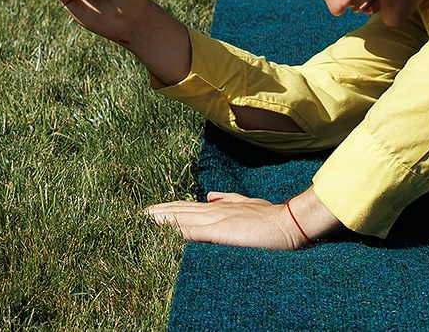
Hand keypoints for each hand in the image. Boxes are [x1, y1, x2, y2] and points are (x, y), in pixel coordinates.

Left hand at [143, 192, 313, 249]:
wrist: (288, 222)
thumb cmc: (271, 218)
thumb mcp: (247, 205)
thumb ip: (229, 200)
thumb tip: (210, 196)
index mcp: (219, 207)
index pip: (187, 208)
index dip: (168, 209)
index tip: (151, 211)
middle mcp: (214, 210)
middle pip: (179, 211)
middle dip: (158, 213)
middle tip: (139, 215)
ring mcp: (216, 220)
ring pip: (181, 218)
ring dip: (161, 220)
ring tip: (144, 221)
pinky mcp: (220, 232)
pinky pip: (193, 232)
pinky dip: (177, 231)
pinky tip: (163, 233)